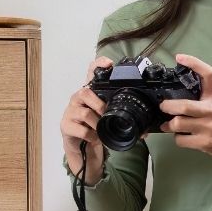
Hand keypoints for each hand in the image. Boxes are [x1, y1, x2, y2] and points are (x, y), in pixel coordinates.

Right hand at [61, 56, 113, 183]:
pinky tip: (94, 137)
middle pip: (85, 92)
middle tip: (106, 114)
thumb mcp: (108, 119)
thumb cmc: (94, 128)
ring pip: (85, 113)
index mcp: (90, 93)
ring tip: (101, 129)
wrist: (80, 147)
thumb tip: (145, 131)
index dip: (98, 65)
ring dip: (97, 123)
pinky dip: (91, 135)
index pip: (90, 73)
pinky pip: (81, 129)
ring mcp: (70, 112)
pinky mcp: (66, 126)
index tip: (108, 63)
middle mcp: (78, 99)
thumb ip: (123, 119)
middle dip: (100, 105)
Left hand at [160, 54, 211, 162]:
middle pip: (183, 105)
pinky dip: (177, 138)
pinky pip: (182, 140)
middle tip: (163, 106)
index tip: (179, 58)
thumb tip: (175, 96)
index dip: (193, 63)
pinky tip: (181, 136)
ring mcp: (208, 127)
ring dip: (168, 125)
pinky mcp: (205, 142)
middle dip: (167, 106)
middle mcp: (211, 110)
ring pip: (178, 123)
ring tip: (168, 125)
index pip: (207, 74)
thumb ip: (201, 97)